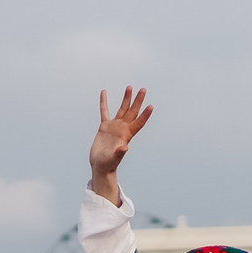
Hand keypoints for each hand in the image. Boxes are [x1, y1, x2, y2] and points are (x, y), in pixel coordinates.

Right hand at [88, 86, 152, 203]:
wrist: (100, 165)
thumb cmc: (108, 164)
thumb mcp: (114, 158)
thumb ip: (120, 153)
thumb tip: (125, 148)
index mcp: (127, 135)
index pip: (138, 123)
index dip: (144, 115)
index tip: (150, 106)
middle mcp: (123, 128)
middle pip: (132, 112)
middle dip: (138, 101)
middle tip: (143, 90)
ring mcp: (114, 126)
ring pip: (122, 109)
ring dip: (126, 99)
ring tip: (129, 87)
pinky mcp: (104, 126)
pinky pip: (104, 111)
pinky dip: (104, 102)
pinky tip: (104, 93)